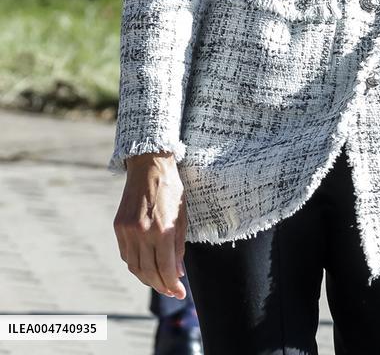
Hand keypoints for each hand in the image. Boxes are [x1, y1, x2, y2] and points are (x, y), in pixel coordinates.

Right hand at [114, 153, 187, 299]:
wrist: (150, 165)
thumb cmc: (171, 189)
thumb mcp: (182, 217)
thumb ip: (179, 247)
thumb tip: (178, 273)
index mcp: (163, 230)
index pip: (166, 269)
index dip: (174, 285)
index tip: (181, 293)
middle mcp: (143, 232)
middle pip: (149, 272)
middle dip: (161, 285)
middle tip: (172, 291)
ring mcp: (128, 230)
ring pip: (135, 267)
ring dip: (147, 278)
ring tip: (159, 281)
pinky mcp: (118, 226)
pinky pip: (126, 254)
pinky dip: (136, 264)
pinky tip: (146, 265)